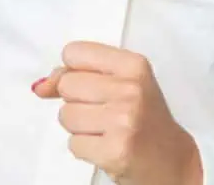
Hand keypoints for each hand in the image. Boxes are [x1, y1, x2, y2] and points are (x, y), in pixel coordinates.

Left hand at [33, 41, 203, 184]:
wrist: (173, 161)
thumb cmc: (143, 119)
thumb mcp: (121, 84)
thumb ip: (78, 75)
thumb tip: (40, 86)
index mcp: (134, 65)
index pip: (74, 53)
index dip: (74, 72)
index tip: (92, 85)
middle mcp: (131, 89)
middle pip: (66, 85)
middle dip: (76, 102)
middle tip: (103, 112)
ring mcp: (124, 120)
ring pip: (65, 115)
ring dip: (79, 128)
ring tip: (105, 131)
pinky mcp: (115, 150)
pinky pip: (73, 144)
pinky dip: (85, 149)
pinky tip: (106, 146)